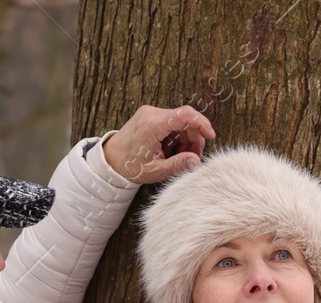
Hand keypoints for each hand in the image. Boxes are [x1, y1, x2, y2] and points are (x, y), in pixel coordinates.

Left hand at [102, 104, 216, 184]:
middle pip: (184, 119)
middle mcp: (151, 113)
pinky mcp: (150, 116)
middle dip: (194, 138)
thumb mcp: (155, 170)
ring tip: (179, 158)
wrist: (110, 161)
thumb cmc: (130, 167)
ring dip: (186, 139)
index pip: (184, 115)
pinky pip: (171, 123)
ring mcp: (150, 113)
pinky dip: (177, 137)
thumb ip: (177, 165)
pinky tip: (171, 151)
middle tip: (193, 158)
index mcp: (152, 125)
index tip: (211, 136)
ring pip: (179, 122)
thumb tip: (197, 161)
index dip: (202, 123)